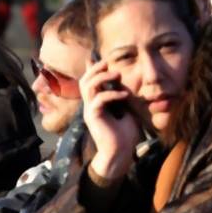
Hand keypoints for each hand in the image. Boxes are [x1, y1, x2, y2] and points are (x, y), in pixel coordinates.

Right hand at [79, 61, 141, 184]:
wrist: (121, 153)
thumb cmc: (125, 134)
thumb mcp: (127, 110)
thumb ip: (122, 96)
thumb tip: (124, 83)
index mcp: (96, 103)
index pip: (89, 81)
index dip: (93, 68)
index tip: (105, 59)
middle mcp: (90, 106)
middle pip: (84, 80)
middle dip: (95, 68)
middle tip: (107, 62)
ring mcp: (90, 111)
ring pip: (88, 87)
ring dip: (101, 77)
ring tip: (117, 74)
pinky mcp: (93, 117)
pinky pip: (98, 99)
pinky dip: (112, 94)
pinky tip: (124, 94)